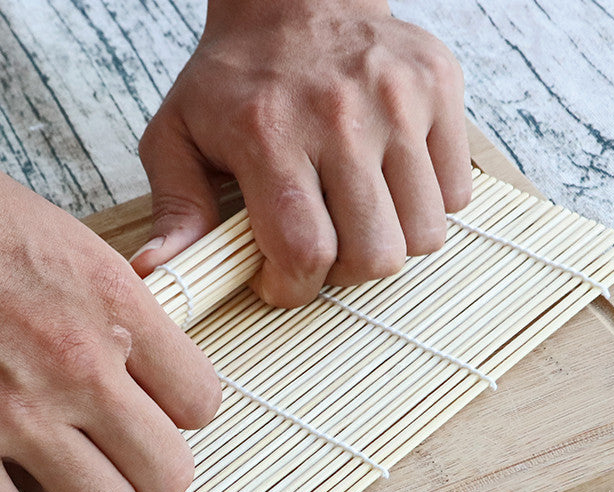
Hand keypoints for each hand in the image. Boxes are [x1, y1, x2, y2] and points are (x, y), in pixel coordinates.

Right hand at [0, 116, 220, 491]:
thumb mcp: (60, 238)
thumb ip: (110, 308)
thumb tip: (136, 364)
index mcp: (114, 302)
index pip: (201, 402)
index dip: (175, 417)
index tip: (143, 413)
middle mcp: (78, 362)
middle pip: (168, 474)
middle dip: (142, 473)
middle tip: (104, 457)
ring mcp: (13, 411)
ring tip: (45, 472)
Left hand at [132, 0, 471, 305]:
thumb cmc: (231, 80)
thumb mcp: (176, 137)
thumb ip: (173, 209)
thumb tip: (156, 272)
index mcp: (269, 134)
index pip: (304, 251)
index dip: (294, 288)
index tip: (280, 279)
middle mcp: (340, 115)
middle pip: (373, 254)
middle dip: (344, 274)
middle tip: (322, 248)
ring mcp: (398, 99)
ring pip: (423, 234)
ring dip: (389, 243)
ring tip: (356, 217)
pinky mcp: (439, 86)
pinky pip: (456, 193)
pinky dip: (425, 207)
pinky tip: (387, 185)